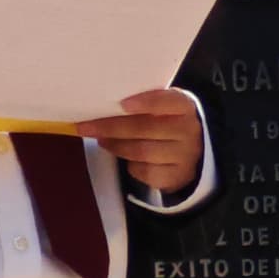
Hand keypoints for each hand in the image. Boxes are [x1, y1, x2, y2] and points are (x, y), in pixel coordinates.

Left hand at [77, 89, 204, 198]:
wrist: (191, 153)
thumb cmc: (166, 124)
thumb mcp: (163, 108)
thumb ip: (143, 104)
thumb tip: (106, 105)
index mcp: (185, 107)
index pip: (168, 101)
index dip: (146, 102)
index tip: (122, 104)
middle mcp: (188, 130)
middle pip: (146, 128)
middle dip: (112, 127)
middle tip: (87, 126)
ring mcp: (184, 155)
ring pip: (141, 151)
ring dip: (116, 145)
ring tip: (102, 140)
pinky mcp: (175, 176)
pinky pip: (144, 171)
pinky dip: (130, 165)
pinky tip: (124, 156)